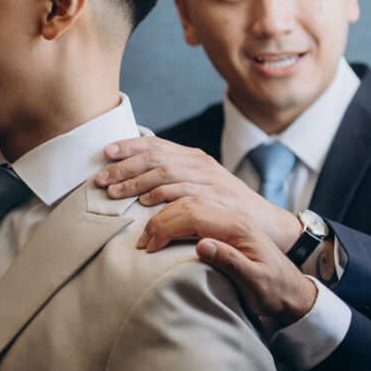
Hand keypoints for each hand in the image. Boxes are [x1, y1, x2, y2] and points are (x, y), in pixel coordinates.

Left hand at [96, 137, 300, 251]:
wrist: (270, 225)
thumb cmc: (229, 210)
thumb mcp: (203, 189)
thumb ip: (177, 182)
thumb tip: (141, 183)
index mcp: (196, 158)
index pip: (157, 145)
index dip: (129, 146)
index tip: (105, 153)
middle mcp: (202, 164)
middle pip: (156, 157)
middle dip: (124, 167)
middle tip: (100, 178)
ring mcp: (210, 180)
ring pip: (166, 172)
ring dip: (136, 182)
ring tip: (113, 192)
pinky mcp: (217, 198)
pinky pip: (184, 192)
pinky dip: (161, 195)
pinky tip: (143, 202)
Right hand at [152, 195, 320, 323]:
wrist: (293, 291)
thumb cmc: (274, 291)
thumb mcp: (256, 283)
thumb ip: (231, 262)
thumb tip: (202, 245)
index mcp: (239, 227)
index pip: (194, 213)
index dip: (167, 226)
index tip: (150, 246)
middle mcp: (233, 217)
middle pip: (188, 202)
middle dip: (160, 219)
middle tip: (142, 242)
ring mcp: (229, 218)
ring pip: (189, 201)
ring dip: (164, 214)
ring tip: (147, 235)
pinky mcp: (225, 224)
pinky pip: (194, 208)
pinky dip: (173, 213)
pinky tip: (162, 222)